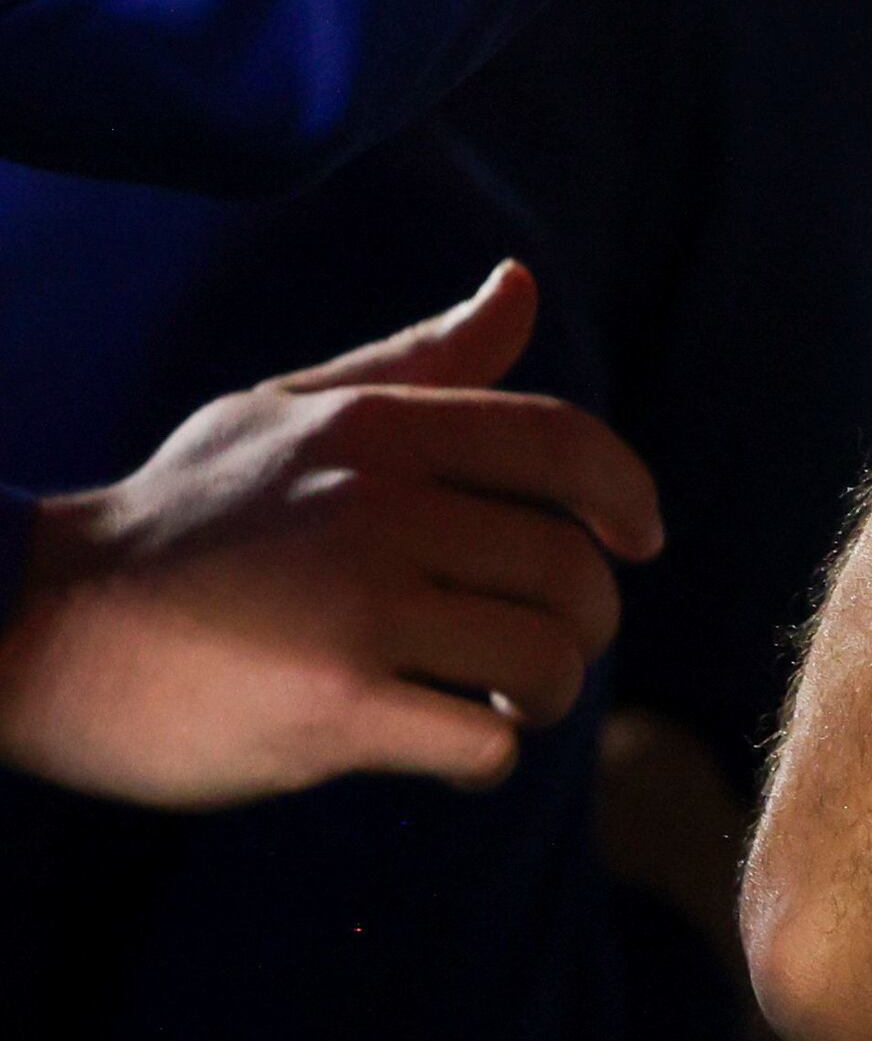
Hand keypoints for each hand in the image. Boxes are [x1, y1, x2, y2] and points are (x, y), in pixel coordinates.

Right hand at [0, 265, 662, 809]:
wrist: (34, 627)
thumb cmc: (178, 524)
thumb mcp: (288, 417)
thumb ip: (420, 365)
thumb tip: (523, 283)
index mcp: (374, 431)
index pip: (563, 440)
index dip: (628, 494)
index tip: (641, 541)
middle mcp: (376, 507)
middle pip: (570, 568)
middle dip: (581, 623)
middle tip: (533, 649)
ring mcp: (355, 608)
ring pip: (546, 658)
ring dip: (542, 696)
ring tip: (491, 699)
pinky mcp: (333, 707)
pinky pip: (485, 740)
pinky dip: (486, 756)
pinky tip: (444, 747)